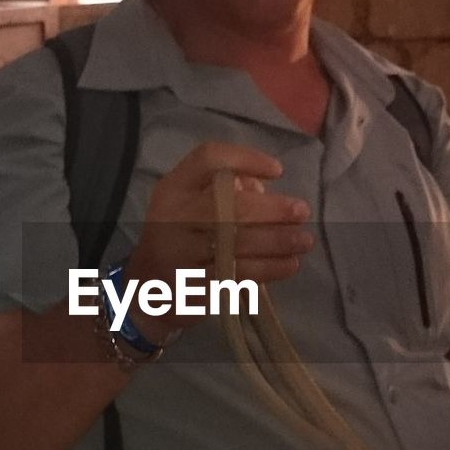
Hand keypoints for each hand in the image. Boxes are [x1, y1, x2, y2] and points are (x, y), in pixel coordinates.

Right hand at [125, 141, 312, 338]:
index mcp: (173, 189)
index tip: (278, 171)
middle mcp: (172, 218)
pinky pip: (237, 276)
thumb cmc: (178, 238)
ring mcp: (180, 256)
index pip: (208, 159)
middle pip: (229, 206)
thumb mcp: (186, 206)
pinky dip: (269, 270)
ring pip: (237, 245)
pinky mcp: (193, 286)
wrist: (145, 290)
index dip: (246, 159)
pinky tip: (289, 265)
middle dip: (273, 209)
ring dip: (278, 242)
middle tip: (302, 212)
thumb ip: (223, 192)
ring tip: (303, 241)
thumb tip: (264, 188)